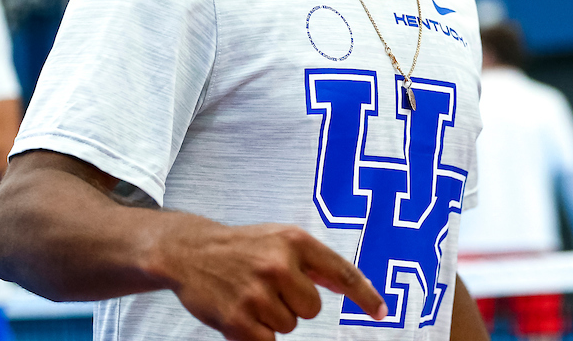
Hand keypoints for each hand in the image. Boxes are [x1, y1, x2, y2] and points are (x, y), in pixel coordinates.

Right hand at [162, 220, 385, 340]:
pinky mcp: (239, 319)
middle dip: (294, 304)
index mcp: (295, 241)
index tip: (381, 311)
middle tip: (269, 288)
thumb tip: (350, 285)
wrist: (191, 251)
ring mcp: (258, 293)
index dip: (365, 296)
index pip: (342, 272)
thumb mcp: (281, 240)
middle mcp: (279, 264)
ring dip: (273, 317)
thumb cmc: (243, 246)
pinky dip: (257, 334)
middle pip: (312, 309)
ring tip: (251, 295)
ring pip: (290, 326)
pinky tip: (241, 311)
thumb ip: (315, 263)